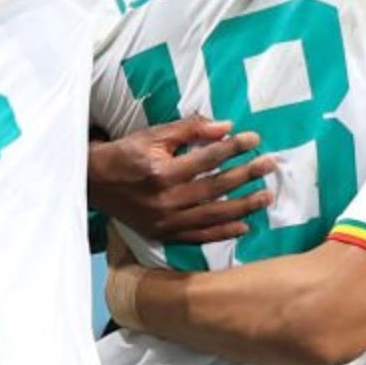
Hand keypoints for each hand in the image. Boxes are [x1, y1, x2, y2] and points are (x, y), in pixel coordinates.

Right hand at [89, 119, 275, 252]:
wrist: (95, 183)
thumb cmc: (126, 154)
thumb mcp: (154, 135)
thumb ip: (190, 130)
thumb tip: (226, 127)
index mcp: (162, 172)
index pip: (207, 158)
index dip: (232, 148)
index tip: (254, 139)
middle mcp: (166, 200)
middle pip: (215, 187)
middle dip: (246, 175)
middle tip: (270, 165)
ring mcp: (166, 221)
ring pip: (212, 215)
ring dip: (243, 206)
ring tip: (266, 197)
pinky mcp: (164, 234)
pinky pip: (199, 237)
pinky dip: (222, 233)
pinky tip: (244, 227)